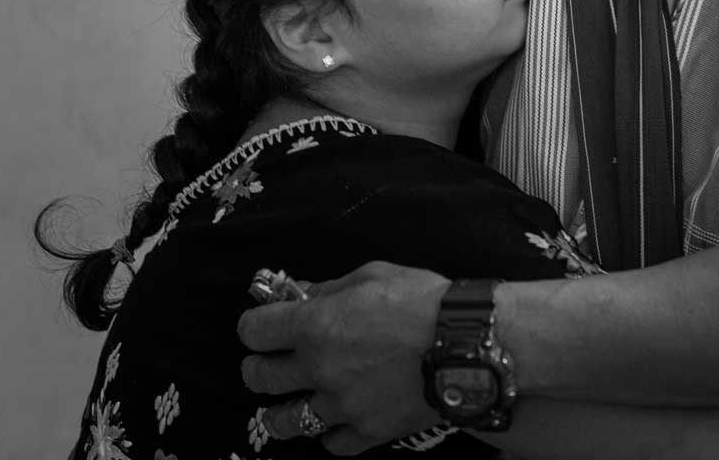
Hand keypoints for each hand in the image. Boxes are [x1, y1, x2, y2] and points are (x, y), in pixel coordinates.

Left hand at [238, 261, 449, 455]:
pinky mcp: (369, 431)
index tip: (259, 328)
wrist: (466, 344)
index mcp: (313, 325)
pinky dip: (330, 435)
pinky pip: (334, 444)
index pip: (254, 330)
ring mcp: (342, 405)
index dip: (252, 327)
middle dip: (256, 369)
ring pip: (288, 421)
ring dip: (280, 413)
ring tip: (282, 409)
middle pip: (261, 378)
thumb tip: (300, 294)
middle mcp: (319, 369)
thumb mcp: (370, 276)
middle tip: (262, 366)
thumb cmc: (421, 301)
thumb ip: (327, 288)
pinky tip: (334, 424)